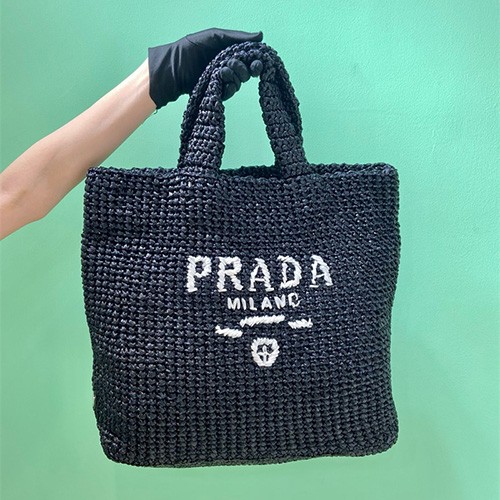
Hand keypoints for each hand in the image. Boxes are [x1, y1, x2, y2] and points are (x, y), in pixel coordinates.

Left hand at [148, 27, 262, 109]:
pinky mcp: (217, 91)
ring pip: (239, 82)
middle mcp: (228, 66)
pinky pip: (230, 92)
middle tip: (232, 64)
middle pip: (246, 72)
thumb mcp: (215, 37)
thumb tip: (260, 35)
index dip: (255, 61)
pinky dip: (228, 87)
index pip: (249, 58)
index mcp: (229, 52)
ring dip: (233, 77)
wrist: (175, 67)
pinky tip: (220, 80)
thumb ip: (237, 37)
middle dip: (242, 69)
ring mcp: (223, 80)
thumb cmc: (191, 48)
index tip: (257, 63)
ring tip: (221, 71)